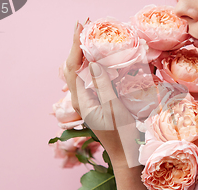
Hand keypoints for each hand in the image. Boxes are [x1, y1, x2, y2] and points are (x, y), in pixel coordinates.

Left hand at [62, 20, 140, 167]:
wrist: (125, 155)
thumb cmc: (121, 134)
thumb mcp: (114, 107)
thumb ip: (103, 84)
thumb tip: (93, 62)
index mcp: (81, 100)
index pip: (72, 67)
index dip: (74, 46)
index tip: (80, 28)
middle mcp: (81, 99)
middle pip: (74, 66)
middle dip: (77, 45)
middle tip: (85, 25)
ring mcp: (88, 101)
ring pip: (81, 72)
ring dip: (84, 53)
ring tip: (89, 36)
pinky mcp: (96, 102)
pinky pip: (90, 79)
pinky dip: (93, 64)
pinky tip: (99, 57)